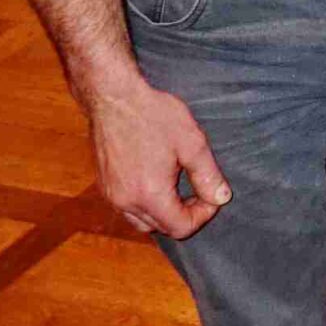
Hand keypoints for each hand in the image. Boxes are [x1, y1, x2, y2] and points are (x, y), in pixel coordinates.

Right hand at [85, 75, 231, 238]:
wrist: (114, 98)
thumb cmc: (153, 116)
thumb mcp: (192, 142)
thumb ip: (207, 175)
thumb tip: (221, 198)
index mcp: (150, 194)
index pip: (180, 228)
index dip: (202, 216)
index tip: (211, 194)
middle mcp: (125, 202)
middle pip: (160, 227)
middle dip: (183, 215)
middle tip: (198, 189)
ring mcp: (111, 195)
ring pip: (141, 221)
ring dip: (163, 212)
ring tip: (179, 186)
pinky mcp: (104, 186)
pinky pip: (127, 208)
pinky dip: (145, 204)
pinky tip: (157, 179)